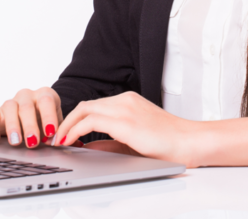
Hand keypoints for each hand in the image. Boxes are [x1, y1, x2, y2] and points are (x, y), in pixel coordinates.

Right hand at [0, 87, 61, 148]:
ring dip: (13, 126)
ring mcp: (11, 102)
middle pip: (27, 106)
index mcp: (44, 95)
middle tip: (33, 142)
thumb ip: (62, 133)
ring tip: (16, 142)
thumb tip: (70, 144)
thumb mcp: (57, 125)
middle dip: (30, 125)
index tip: (50, 132)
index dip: (48, 116)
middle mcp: (27, 96)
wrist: (35, 115)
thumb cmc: (47, 121)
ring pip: (9, 107)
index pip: (46, 102)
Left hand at [50, 91, 198, 166]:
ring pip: (85, 109)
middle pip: (85, 105)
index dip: (75, 120)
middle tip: (56, 138)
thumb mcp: (134, 141)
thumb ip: (109, 143)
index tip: (66, 135)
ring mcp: (125, 108)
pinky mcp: (126, 121)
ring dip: (68, 125)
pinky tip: (71, 141)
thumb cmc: (169, 144)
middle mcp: (125, 100)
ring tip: (60, 141)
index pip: (94, 106)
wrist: (191, 142)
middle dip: (66, 121)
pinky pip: (91, 120)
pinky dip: (76, 130)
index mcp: (129, 101)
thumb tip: (85, 147)